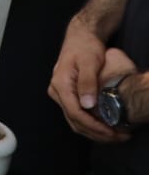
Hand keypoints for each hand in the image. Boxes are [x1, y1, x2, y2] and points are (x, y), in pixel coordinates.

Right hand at [50, 21, 133, 142]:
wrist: (80, 37)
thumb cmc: (85, 47)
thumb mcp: (89, 62)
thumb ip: (88, 82)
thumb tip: (87, 105)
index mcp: (60, 85)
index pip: (75, 113)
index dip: (93, 126)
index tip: (111, 132)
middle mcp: (56, 92)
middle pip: (74, 120)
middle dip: (96, 133)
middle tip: (118, 137)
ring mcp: (60, 95)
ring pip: (75, 121)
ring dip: (94, 132)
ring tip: (115, 136)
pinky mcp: (66, 96)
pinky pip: (77, 115)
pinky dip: (91, 124)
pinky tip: (106, 127)